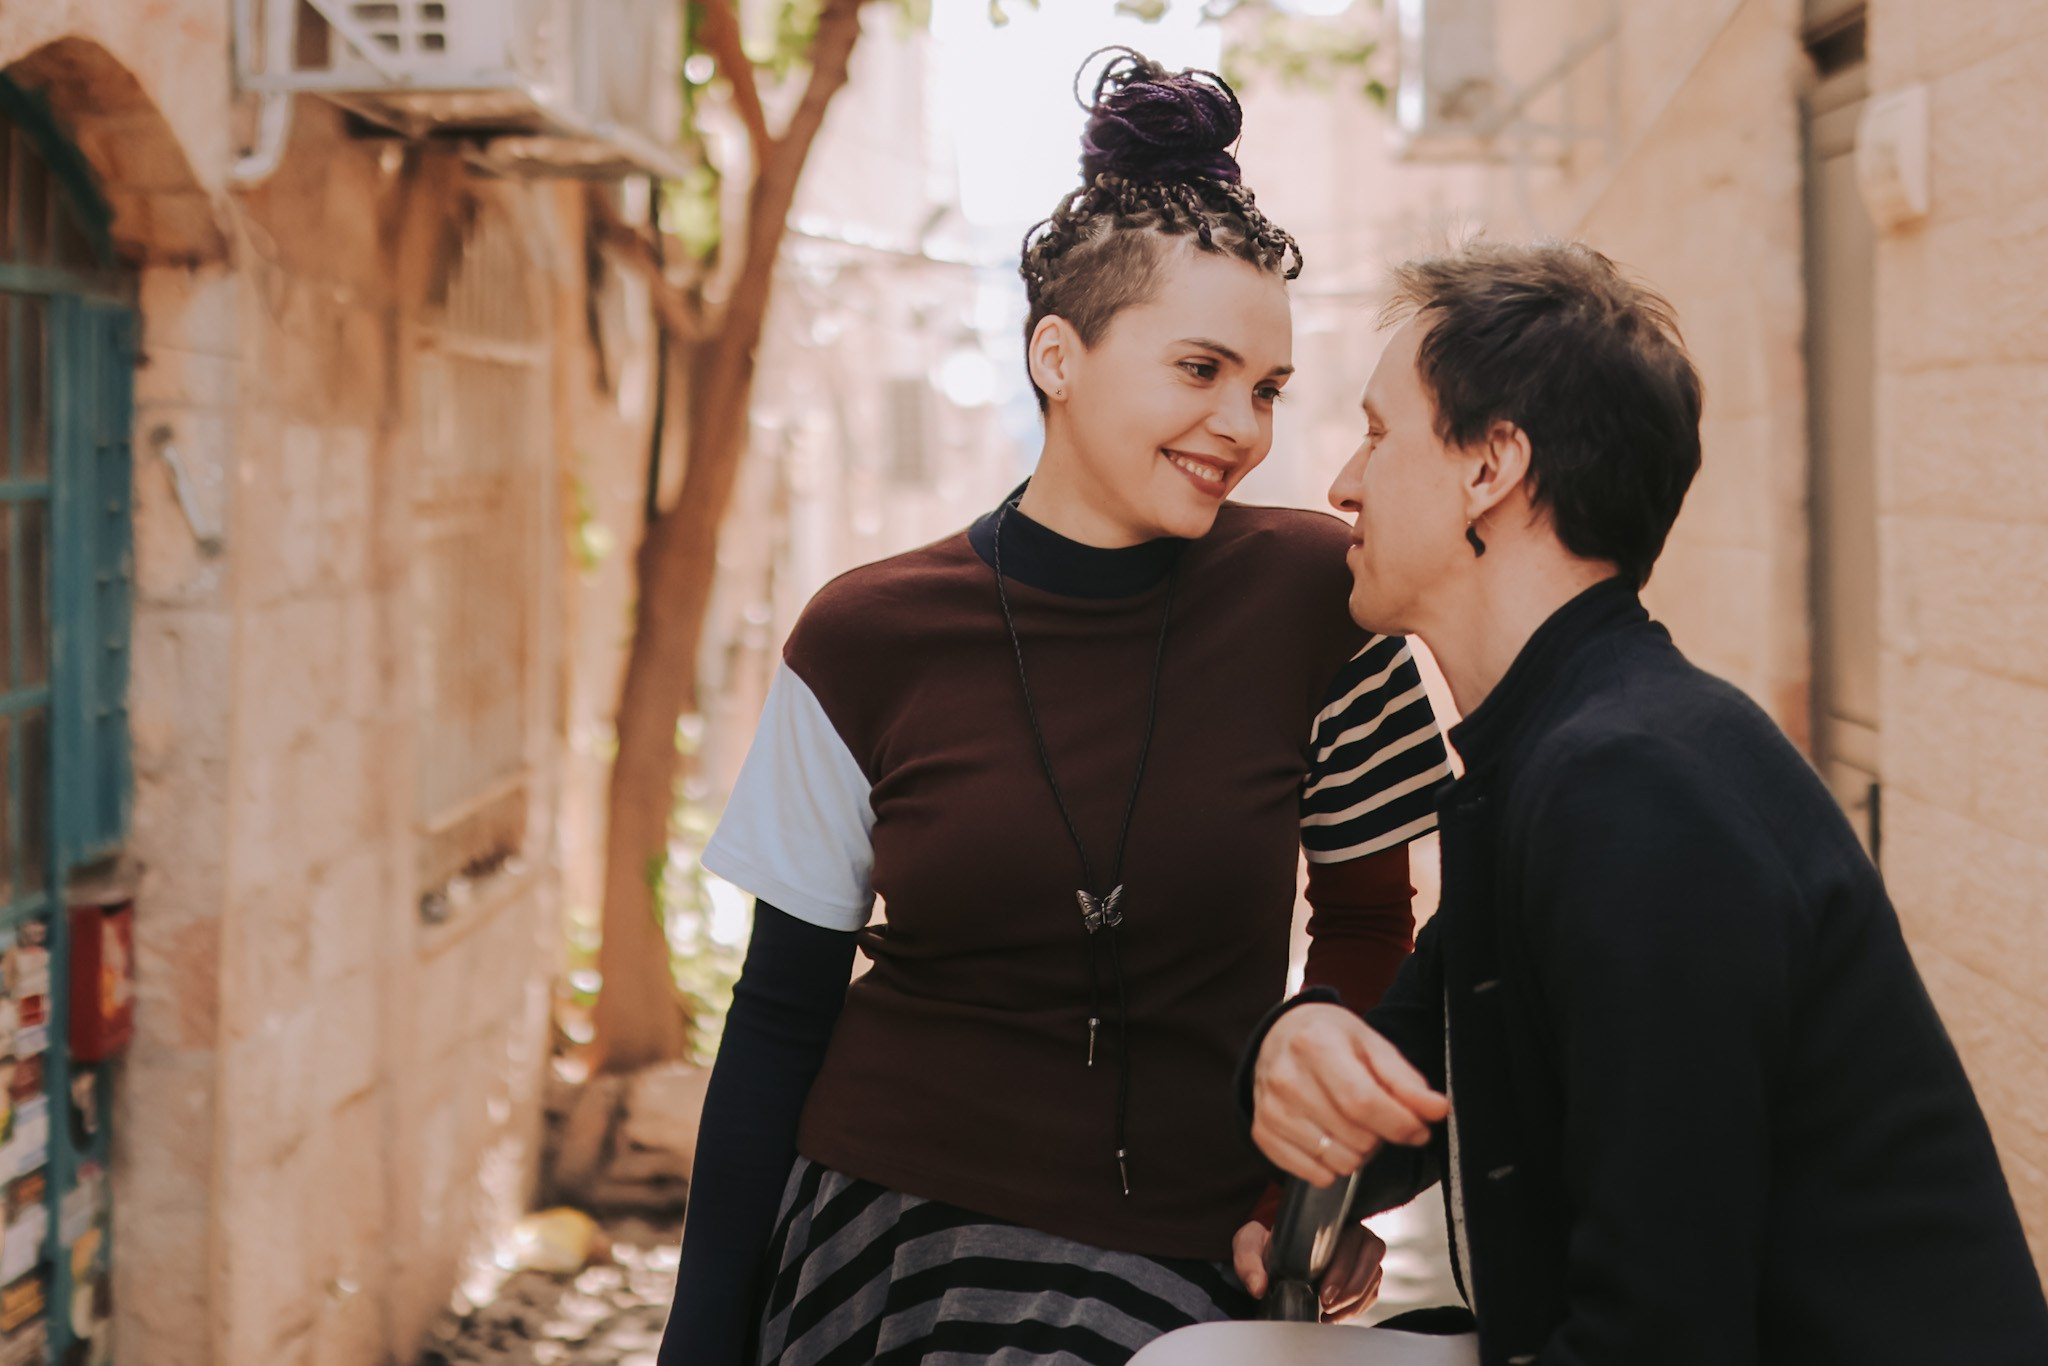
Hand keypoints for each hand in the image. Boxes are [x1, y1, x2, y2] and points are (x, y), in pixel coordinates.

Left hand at [1232, 1217, 1387, 1319]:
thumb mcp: (1249, 1244)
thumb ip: (1248, 1261)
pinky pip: (1371, 1291)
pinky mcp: (1362, 1274)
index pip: (1352, 1238)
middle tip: (1327, 1305)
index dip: (1343, 1268)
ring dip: (1355, 1301)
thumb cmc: (1264, 1245)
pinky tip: (1335, 1317)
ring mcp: (1359, 1253)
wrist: (1271, 1255)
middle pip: (1370, 1257)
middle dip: (1351, 1287)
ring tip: (1329, 1315)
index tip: (1323, 1293)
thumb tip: (1259, 1286)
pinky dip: (1357, 1308)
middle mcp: (1351, 1233)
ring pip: (1374, 1276)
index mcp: (1329, 1221)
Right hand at [1251, 1003, 1448, 1185]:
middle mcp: (1286, 1078)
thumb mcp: (1371, 1045)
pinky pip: (1314, 1174)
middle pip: (1355, 1136)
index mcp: (1315, 1045)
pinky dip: (1333, 1166)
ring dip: (1358, 1152)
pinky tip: (1331, 1138)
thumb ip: (1406, 1081)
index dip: (1400, 1124)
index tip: (1419, 1129)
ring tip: (1352, 1125)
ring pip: (1338, 1161)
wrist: (1278, 1036)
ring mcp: (1270, 1109)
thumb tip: (1437, 1110)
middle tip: (1376, 1116)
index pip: (1364, 1102)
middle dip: (1380, 1135)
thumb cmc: (1329, 1039)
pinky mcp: (1263, 1133)